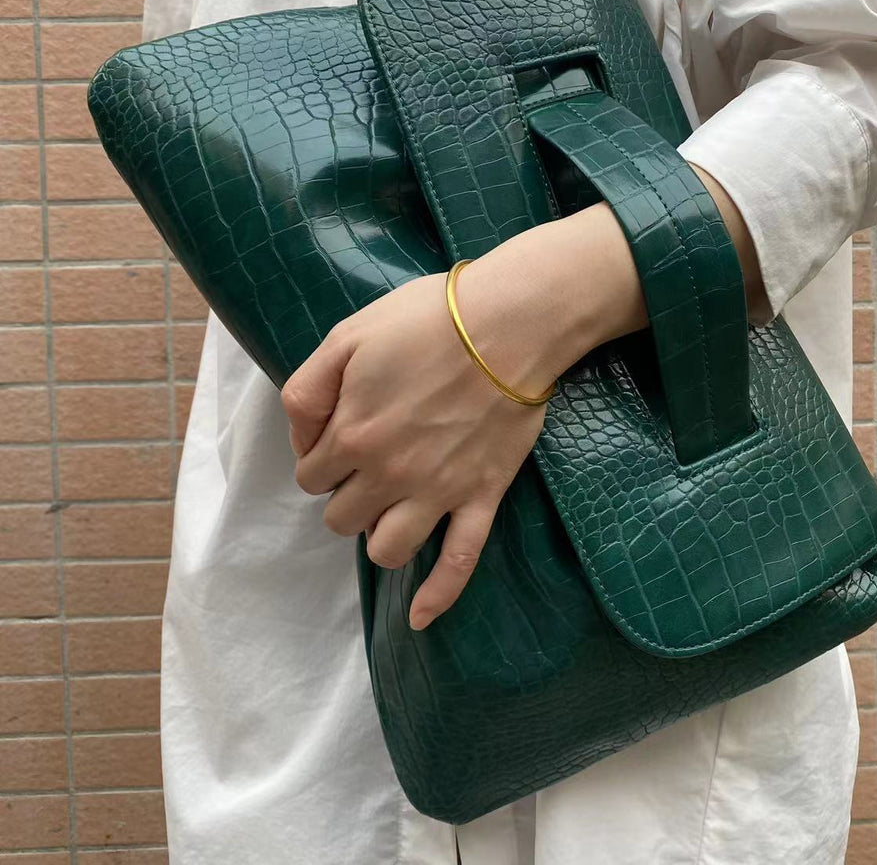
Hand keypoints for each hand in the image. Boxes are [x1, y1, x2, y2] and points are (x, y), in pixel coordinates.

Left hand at [282, 175, 762, 630]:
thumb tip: (303, 438)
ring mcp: (438, 493)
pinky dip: (437, 596)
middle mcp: (388, 475)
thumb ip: (307, 391)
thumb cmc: (428, 319)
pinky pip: (459, 562)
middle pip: (342, 518)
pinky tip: (419, 619)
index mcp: (351, 434)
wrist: (511, 322)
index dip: (319, 459)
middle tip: (366, 465)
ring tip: (388, 511)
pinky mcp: (481, 497)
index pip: (310, 476)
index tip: (337, 438)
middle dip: (345, 495)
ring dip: (379, 536)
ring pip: (388, 550)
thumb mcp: (347, 335)